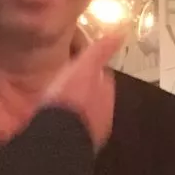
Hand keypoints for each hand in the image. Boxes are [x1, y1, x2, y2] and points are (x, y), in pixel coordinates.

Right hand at [35, 31, 121, 149]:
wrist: (58, 136)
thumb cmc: (71, 99)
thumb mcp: (85, 67)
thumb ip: (101, 51)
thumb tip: (121, 31)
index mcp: (106, 93)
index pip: (103, 76)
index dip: (91, 68)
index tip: (79, 63)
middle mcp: (103, 114)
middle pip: (94, 96)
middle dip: (84, 89)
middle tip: (67, 81)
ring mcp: (89, 131)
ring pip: (83, 113)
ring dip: (74, 106)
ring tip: (58, 100)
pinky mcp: (74, 143)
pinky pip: (71, 127)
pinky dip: (65, 121)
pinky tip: (53, 118)